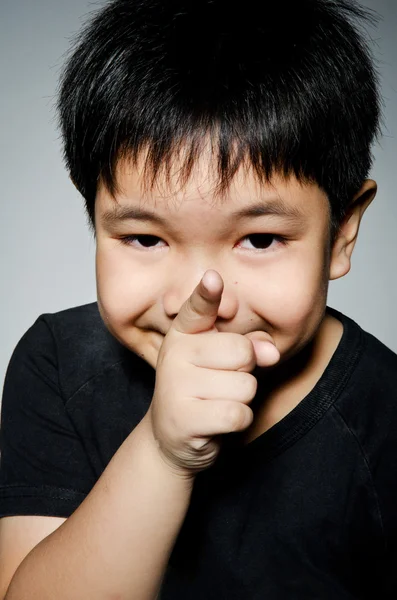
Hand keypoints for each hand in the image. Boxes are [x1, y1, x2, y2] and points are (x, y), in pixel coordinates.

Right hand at [145, 270, 279, 477]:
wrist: (173, 436)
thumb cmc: (206, 389)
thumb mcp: (226, 361)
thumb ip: (251, 345)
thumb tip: (271, 352)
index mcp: (184, 333)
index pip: (198, 309)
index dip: (207, 294)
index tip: (213, 278)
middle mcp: (174, 354)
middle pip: (242, 351)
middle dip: (245, 370)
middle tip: (222, 381)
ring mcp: (175, 386)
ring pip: (244, 385)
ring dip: (242, 399)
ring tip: (217, 401)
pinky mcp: (183, 418)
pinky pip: (237, 413)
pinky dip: (239, 421)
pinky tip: (218, 421)